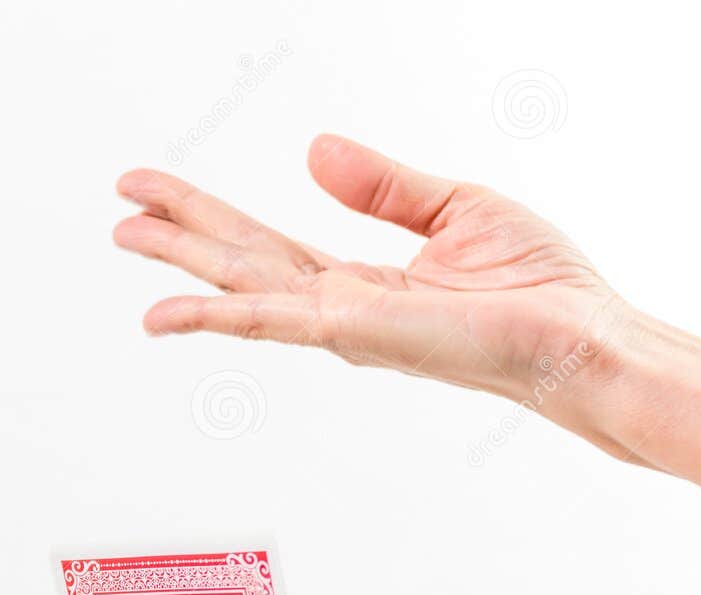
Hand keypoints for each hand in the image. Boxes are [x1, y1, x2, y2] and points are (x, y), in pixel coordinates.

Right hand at [113, 135, 638, 459]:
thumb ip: (381, 186)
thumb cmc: (537, 289)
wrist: (579, 336)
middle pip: (239, 262)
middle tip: (120, 206)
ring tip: (124, 234)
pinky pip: (268, 317)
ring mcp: (341, 326)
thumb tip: (313, 152)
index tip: (158, 189)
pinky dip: (210, 317)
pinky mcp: (354, 332)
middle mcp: (339, 310)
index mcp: (359, 283)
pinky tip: (163, 314)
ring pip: (240, 285)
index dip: (209, 214)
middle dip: (178, 233)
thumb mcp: (453, 208)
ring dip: (179, 261)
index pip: (266, 244)